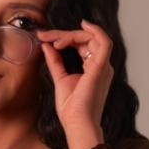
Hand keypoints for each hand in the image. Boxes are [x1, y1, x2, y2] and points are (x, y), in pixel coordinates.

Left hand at [37, 20, 112, 148]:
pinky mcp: (101, 67)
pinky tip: (82, 25)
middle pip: (85, 39)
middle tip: (45, 35)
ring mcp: (103, 66)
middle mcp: (101, 66)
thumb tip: (46, 45)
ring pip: (92, 38)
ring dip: (72, 34)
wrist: (77, 123)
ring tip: (55, 39)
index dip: (63, 38)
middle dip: (64, 34)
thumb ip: (55, 61)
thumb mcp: (60, 78)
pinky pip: (104, 42)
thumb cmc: (71, 109)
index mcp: (93, 69)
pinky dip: (95, 31)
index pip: (81, 45)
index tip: (44, 37)